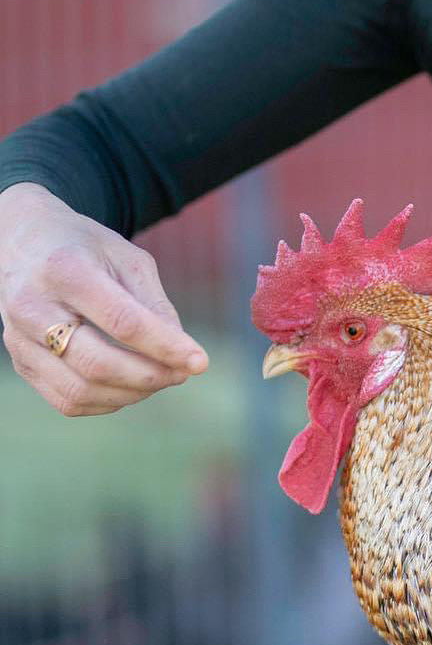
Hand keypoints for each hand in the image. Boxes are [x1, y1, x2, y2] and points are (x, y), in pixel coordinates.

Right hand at [0, 182, 207, 415]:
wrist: (25, 242)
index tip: (200, 362)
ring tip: (160, 377)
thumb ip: (155, 306)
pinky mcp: (21, 361)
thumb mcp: (128, 259)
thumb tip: (180, 354)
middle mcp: (32, 306)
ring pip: (80, 390)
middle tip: (182, 373)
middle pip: (97, 364)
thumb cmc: (87, 250)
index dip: (165, 347)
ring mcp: (19, 338)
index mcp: (64, 270)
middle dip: (150, 376)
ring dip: (132, 393)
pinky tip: (130, 385)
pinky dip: (108, 402)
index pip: (122, 322)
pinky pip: (67, 401)